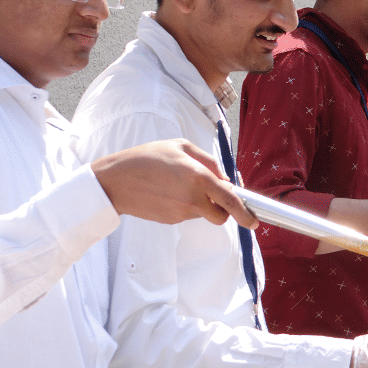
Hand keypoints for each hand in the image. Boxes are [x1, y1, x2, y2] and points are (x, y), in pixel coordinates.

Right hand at [91, 139, 257, 227]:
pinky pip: (187, 215)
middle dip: (224, 210)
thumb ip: (208, 161)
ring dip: (201, 203)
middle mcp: (192, 199)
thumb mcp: (180, 146)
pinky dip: (185, 206)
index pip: (230, 200)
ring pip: (204, 214)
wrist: (114, 182)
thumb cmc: (146, 158)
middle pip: (221, 215)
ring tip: (178, 184)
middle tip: (215, 196)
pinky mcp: (171, 221)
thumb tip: (226, 179)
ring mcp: (181, 213)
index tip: (254, 221)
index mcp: (197, 177)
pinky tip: (168, 192)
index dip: (245, 213)